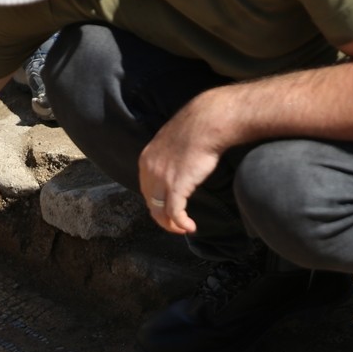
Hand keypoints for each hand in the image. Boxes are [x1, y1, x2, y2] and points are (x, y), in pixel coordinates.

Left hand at [137, 91, 229, 234]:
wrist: (208, 122)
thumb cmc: (197, 127)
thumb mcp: (171, 141)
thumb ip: (168, 156)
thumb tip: (176, 166)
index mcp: (146, 159)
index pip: (145, 188)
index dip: (156, 202)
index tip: (167, 208)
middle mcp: (149, 171)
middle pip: (150, 202)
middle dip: (162, 216)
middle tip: (174, 223)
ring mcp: (161, 180)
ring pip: (159, 212)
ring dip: (171, 225)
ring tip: (182, 229)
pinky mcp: (177, 187)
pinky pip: (175, 213)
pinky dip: (181, 224)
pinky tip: (190, 227)